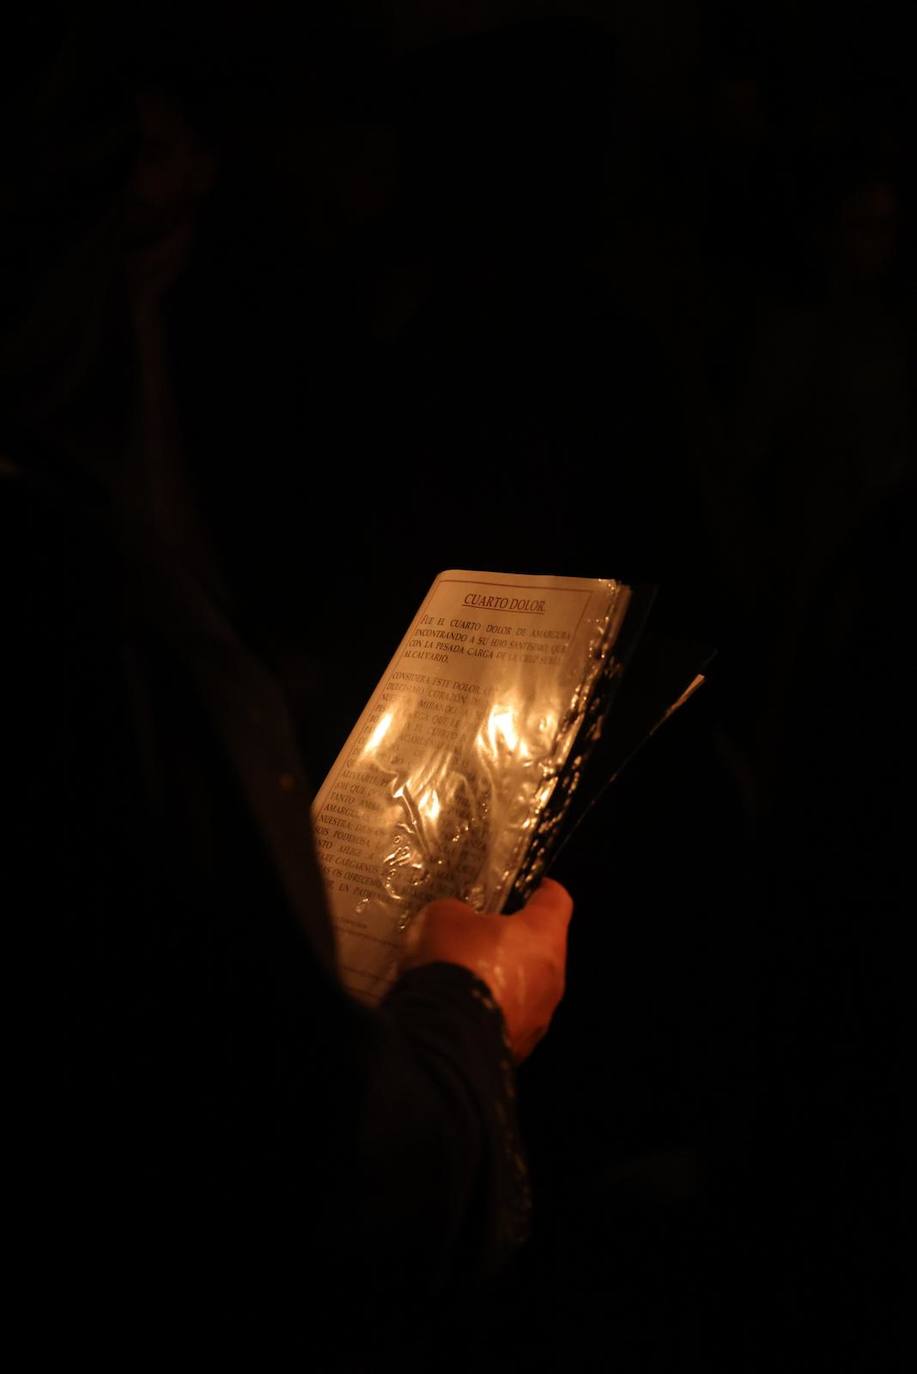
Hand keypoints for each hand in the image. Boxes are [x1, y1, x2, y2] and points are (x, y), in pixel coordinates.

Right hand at [400, 879, 572, 1061]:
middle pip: (540, 947)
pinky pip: (507, 1017)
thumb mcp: (444, 916)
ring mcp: (539, 1016)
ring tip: (462, 976)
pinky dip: (489, 1009)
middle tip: (478, 933)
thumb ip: (460, 912)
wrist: (443, 1036)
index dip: (541, 889)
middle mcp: (552, 976)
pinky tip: (457, 1007)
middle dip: (512, 940)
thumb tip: (461, 923)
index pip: (557, 900)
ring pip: (525, 986)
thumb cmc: (454, 964)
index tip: (529, 886)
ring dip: (501, 979)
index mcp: (544, 935)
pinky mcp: (520, 1046)